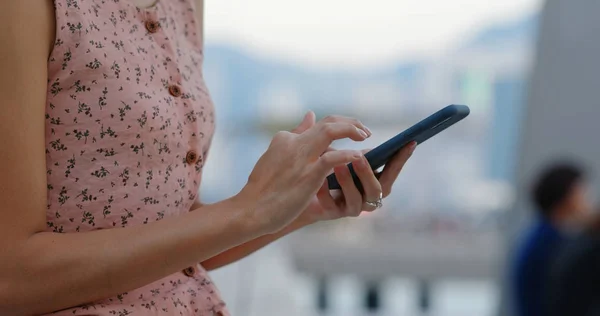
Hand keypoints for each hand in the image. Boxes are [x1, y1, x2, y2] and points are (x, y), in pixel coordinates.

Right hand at [237, 112, 371, 233]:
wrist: (250, 210)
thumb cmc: (263, 188)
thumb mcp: (276, 155)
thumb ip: (295, 135)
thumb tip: (310, 114)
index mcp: (286, 138)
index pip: (318, 125)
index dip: (340, 126)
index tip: (352, 131)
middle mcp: (294, 143)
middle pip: (329, 122)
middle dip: (351, 123)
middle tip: (365, 131)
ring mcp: (301, 158)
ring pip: (331, 131)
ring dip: (352, 131)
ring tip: (366, 138)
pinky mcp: (308, 175)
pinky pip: (333, 158)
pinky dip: (348, 154)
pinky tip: (358, 157)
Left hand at [290, 112, 414, 222]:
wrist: (302, 194)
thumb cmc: (326, 172)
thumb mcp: (337, 156)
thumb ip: (344, 143)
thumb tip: (343, 122)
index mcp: (374, 182)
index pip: (392, 170)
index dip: (401, 158)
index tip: (410, 142)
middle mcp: (367, 197)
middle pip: (377, 189)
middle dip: (369, 173)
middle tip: (360, 157)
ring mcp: (351, 207)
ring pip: (356, 199)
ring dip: (348, 182)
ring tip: (338, 166)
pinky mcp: (333, 214)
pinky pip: (331, 205)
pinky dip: (326, 192)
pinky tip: (319, 181)